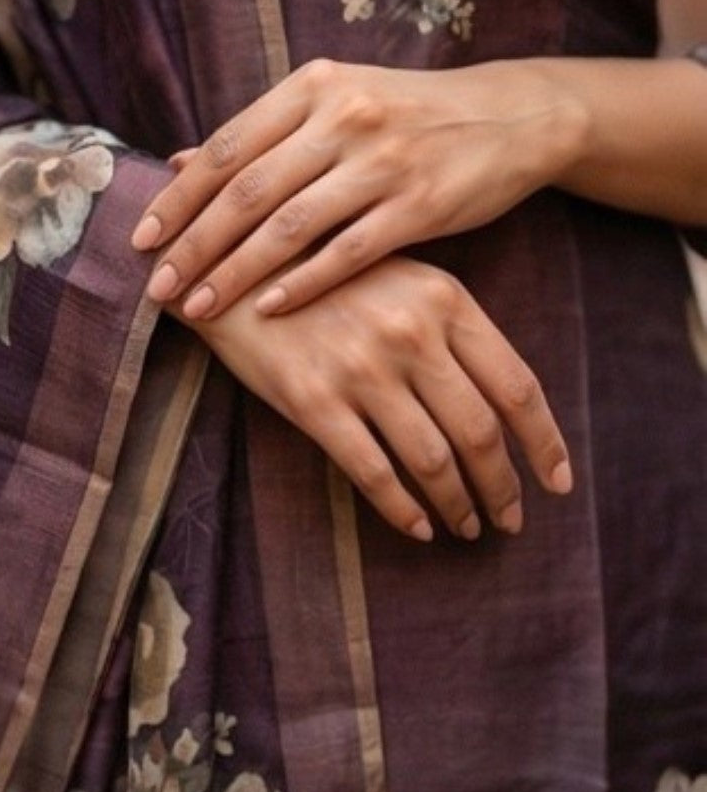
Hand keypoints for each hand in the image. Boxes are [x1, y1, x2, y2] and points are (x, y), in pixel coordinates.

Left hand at [134, 57, 583, 316]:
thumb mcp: (336, 102)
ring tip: (197, 306)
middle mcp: (343, 117)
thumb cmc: (409, 114)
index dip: (179, 198)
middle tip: (155, 286)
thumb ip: (261, 133)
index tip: (141, 239)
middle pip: (247, 190)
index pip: (227, 147)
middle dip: (194, 243)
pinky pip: (346, 252)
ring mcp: (383, 162)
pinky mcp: (419, 205)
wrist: (510, 117)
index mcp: (314, 86)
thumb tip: (179, 161)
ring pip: (288, 226)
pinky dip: (301, 282)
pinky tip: (267, 309)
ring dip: (234, 271)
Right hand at [175, 256, 572, 540]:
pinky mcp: (313, 401)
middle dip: (503, 488)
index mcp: (445, 300)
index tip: (558, 481)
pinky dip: (402, 510)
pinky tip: (417, 527)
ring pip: (433, 460)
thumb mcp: (403, 276)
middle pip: (481, 433)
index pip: (517, 386)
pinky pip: (374, 473)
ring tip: (466, 526)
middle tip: (510, 519)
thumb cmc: (327, 272)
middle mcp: (411, 335)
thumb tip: (502, 401)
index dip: (545, 442)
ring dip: (458, 505)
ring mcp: (361, 369)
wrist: (234, 264)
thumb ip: (453, 327)